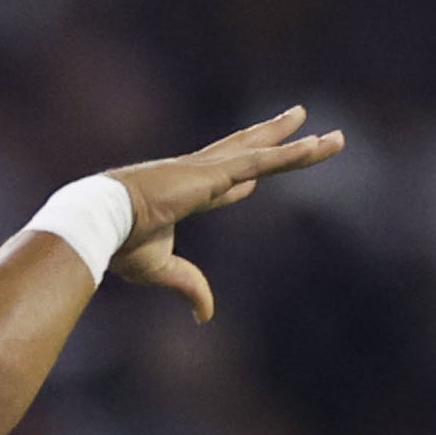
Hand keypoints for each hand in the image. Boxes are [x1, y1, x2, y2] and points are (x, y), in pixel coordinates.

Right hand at [99, 105, 347, 321]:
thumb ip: (189, 286)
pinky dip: (291, 154)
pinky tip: (316, 144)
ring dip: (301, 145)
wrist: (101, 220)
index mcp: (182, 194)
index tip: (256, 179)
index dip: (242, 180)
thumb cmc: (117, 242)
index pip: (222, 184)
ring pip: (265, 153)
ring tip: (334, 137)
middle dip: (274, 136)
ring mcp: (209, 170)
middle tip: (299, 118)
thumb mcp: (158, 270)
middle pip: (248, 151)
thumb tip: (206, 316)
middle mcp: (198, 174)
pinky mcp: (216, 173)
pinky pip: (263, 161)